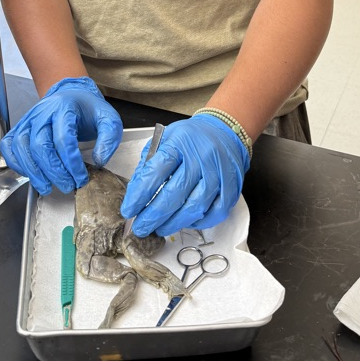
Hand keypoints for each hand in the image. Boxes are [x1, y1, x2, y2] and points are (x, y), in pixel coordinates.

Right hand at [0, 77, 122, 193]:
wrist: (71, 94)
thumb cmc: (87, 108)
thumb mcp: (108, 118)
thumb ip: (109, 138)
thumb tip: (98, 160)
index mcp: (65, 108)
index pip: (64, 139)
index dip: (71, 163)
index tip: (81, 178)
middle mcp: (43, 112)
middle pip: (41, 145)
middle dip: (54, 171)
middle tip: (67, 186)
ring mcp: (29, 119)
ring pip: (22, 147)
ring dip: (33, 171)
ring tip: (46, 187)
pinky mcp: (20, 127)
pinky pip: (9, 145)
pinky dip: (15, 161)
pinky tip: (29, 174)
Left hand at [120, 115, 249, 236]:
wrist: (223, 131)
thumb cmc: (190, 138)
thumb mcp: (164, 139)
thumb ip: (149, 163)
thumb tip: (136, 192)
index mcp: (179, 143)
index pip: (155, 173)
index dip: (139, 195)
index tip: (129, 210)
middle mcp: (200, 159)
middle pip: (174, 194)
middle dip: (153, 216)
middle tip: (141, 228)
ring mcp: (217, 174)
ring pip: (194, 207)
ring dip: (174, 223)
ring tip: (160, 228)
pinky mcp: (230, 188)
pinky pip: (214, 213)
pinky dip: (198, 222)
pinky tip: (185, 222)